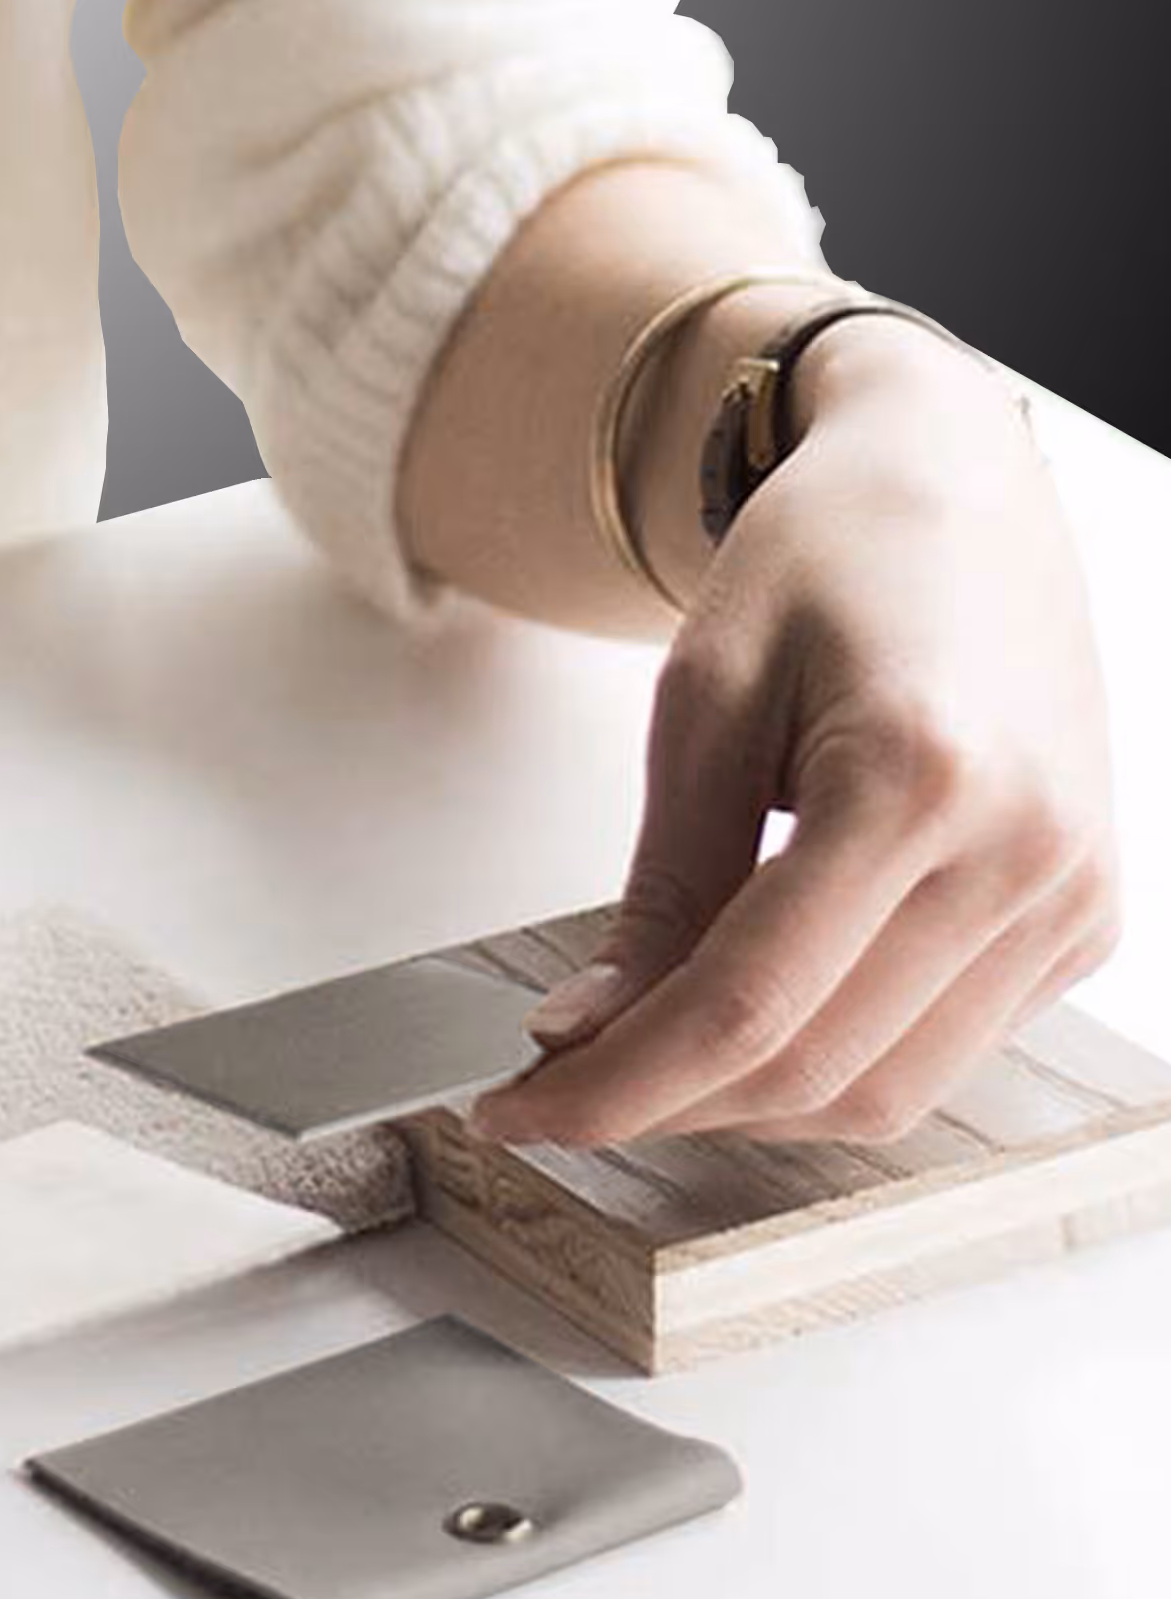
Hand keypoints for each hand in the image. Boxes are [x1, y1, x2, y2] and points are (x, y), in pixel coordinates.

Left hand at [464, 346, 1123, 1151]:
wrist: (960, 489)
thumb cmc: (827, 558)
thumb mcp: (705, 692)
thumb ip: (662, 879)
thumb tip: (589, 1029)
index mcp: (916, 778)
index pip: (747, 1005)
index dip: (619, 1083)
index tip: (513, 1110)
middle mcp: (1022, 856)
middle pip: (819, 1068)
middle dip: (671, 1100)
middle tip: (555, 1084)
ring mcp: (1072, 898)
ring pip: (889, 1091)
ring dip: (751, 1098)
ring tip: (643, 1049)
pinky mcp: (1085, 920)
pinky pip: (946, 1049)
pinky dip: (834, 1056)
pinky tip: (753, 1010)